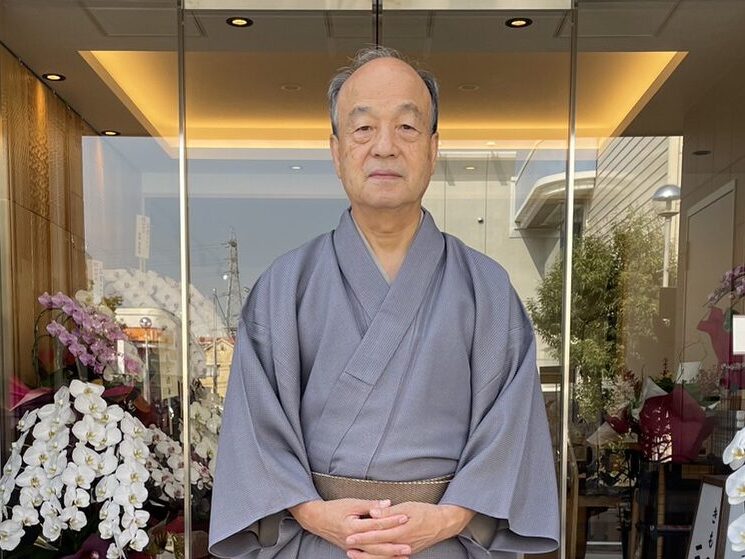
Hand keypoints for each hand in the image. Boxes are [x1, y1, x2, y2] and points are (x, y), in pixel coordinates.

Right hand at [289, 499, 411, 556]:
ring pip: (373, 554)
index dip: (391, 521)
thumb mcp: (352, 503)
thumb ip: (370, 504)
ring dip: (388, 556)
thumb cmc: (334, 508)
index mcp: (353, 526)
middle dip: (393, 547)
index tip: (405, 518)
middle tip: (408, 547)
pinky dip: (379, 558)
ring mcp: (352, 547)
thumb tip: (388, 503)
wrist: (316, 519)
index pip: (376, 524)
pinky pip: (367, 557)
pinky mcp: (352, 550)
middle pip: (376, 545)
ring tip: (403, 557)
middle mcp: (353, 540)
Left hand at [345, 502, 474, 557]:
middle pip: (378, 547)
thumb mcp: (408, 507)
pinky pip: (391, 558)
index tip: (350, 536)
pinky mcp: (408, 552)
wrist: (443, 524)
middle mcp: (402, 543)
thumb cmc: (426, 512)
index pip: (378, 534)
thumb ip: (389, 511)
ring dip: (368, 556)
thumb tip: (373, 512)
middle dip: (362, 548)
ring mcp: (405, 550)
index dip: (363, 535)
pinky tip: (371, 558)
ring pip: (383, 556)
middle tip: (348, 546)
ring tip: (354, 554)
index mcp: (401, 530)